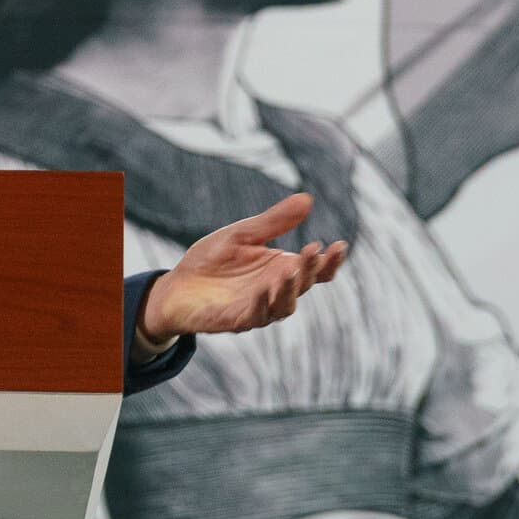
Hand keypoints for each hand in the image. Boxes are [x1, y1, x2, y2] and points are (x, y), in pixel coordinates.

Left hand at [143, 192, 347, 339]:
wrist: (178, 286)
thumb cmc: (213, 261)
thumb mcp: (243, 235)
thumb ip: (274, 222)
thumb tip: (307, 199)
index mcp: (280, 269)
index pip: (314, 270)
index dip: (329, 262)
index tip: (340, 245)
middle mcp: (275, 291)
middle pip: (303, 285)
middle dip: (310, 270)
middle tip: (314, 250)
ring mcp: (258, 308)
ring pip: (284, 305)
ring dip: (290, 289)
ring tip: (292, 270)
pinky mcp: (237, 319)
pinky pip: (254, 315)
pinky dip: (261, 303)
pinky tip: (263, 288)